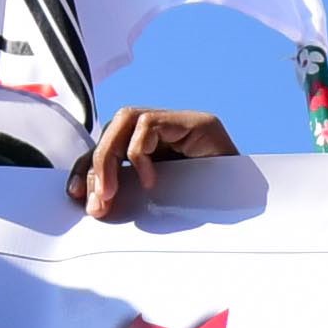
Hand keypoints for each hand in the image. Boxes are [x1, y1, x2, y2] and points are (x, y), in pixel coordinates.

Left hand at [70, 104, 233, 218]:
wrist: (251, 208)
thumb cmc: (206, 209)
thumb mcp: (157, 201)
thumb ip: (129, 193)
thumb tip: (89, 201)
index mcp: (152, 146)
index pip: (107, 145)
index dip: (86, 167)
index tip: (76, 195)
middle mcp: (164, 128)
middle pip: (112, 129)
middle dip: (94, 166)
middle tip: (96, 204)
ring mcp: (181, 121)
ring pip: (125, 118)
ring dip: (109, 157)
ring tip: (111, 193)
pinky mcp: (196, 121)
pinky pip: (150, 125)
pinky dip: (141, 154)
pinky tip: (151, 181)